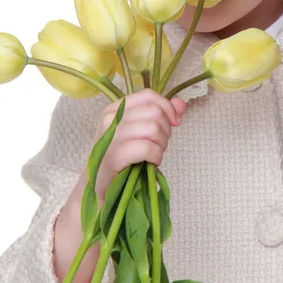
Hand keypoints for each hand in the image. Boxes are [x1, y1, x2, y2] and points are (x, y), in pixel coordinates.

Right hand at [80, 89, 186, 203]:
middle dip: (165, 130)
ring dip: (161, 144)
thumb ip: (161, 115)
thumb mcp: (140, 132)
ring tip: (154, 154)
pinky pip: (147, 148)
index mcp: (115, 109)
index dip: (167, 108)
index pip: (148, 96)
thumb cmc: (122, 158)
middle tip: (159, 144)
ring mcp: (111, 137)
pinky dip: (156, 156)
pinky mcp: (114, 156)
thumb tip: (181, 104)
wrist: (101, 187)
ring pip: (153, 128)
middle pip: (154, 112)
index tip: (175, 122)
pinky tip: (151, 162)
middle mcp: (110, 119)